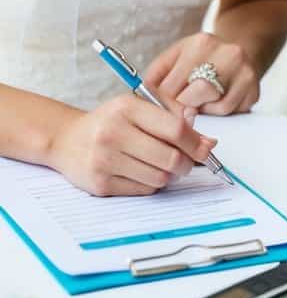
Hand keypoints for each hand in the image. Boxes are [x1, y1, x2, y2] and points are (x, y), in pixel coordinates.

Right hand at [49, 95, 217, 196]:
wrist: (67, 140)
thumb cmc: (110, 122)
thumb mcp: (138, 107)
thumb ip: (174, 116)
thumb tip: (208, 142)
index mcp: (127, 108)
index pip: (174, 128)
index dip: (195, 142)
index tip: (205, 148)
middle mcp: (114, 132)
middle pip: (170, 158)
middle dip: (186, 163)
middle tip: (186, 162)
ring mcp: (105, 160)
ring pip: (159, 178)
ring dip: (168, 175)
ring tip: (160, 165)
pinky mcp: (100, 184)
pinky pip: (143, 190)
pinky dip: (150, 184)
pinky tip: (141, 172)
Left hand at [143, 32, 259, 113]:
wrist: (240, 51)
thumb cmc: (199, 60)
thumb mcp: (175, 59)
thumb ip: (156, 79)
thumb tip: (149, 108)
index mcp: (200, 43)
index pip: (170, 87)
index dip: (162, 105)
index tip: (160, 111)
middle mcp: (226, 53)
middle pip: (192, 98)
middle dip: (182, 110)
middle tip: (181, 112)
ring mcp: (244, 71)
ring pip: (212, 108)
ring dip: (202, 111)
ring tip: (200, 102)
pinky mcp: (254, 89)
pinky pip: (229, 112)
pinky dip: (219, 113)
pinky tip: (216, 102)